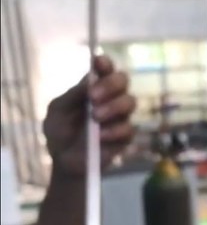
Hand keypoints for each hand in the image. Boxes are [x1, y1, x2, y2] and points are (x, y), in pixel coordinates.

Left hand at [43, 55, 135, 176]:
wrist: (64, 162)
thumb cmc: (60, 132)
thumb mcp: (58, 111)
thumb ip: (72, 96)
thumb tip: (89, 80)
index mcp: (94, 87)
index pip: (105, 68)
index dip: (105, 63)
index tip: (97, 62)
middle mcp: (111, 98)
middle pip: (123, 80)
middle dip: (110, 84)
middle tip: (93, 96)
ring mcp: (120, 117)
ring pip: (130, 102)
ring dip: (113, 106)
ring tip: (95, 117)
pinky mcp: (125, 137)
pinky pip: (128, 129)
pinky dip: (114, 130)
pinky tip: (100, 136)